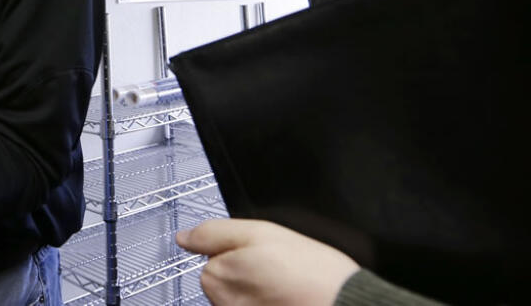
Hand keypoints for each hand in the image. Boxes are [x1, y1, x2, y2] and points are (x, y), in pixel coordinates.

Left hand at [176, 219, 359, 305]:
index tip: (263, 254)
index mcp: (216, 276)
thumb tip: (183, 237)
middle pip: (224, 280)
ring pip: (240, 297)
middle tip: (279, 269)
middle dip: (247, 273)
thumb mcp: (260, 232)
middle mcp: (222, 304)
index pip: (213, 258)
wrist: (347, 303)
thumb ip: (214, 232)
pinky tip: (288, 300)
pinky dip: (269, 303)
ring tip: (287, 287)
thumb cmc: (311, 272)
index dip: (240, 251)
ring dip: (259, 292)